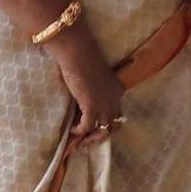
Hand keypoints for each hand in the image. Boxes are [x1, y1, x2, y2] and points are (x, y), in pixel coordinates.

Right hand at [54, 32, 124, 147]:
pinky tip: (71, 129)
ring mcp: (105, 105)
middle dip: (101, 134)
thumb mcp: (94, 78)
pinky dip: (79, 131)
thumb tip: (83, 101)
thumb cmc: (83, 61)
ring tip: (79, 136)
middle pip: (115, 125)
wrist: (79, 55)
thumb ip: (94, 91)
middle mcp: (115, 99)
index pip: (118, 113)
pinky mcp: (92, 108)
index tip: (95, 127)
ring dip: (91, 136)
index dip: (108, 122)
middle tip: (87, 137)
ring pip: (104, 130)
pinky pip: (87, 127)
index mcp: (118, 90)